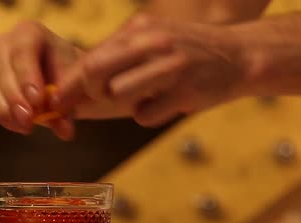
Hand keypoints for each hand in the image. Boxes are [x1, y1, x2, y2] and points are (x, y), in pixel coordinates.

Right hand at [0, 21, 80, 139]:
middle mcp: (7, 42)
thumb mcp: (78, 86)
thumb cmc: (76, 77)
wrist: (69, 79)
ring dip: (6, 110)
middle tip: (29, 120)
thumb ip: (70, 104)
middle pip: (5, 69)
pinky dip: (3, 115)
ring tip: (26, 128)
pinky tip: (19, 127)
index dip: (28, 76)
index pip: (24, 51)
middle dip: (16, 98)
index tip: (36, 100)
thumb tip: (64, 131)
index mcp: (31, 33)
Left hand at [57, 13, 247, 126]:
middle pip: (96, 72)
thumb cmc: (193, 51)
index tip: (59, 101)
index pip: (93, 56)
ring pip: (118, 94)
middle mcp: (153, 43)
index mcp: (141, 29)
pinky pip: (145, 115)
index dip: (71, 83)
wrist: (242, 56)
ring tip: (147, 97)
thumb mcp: (158, 38)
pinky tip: (168, 104)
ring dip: (125, 103)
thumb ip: (124, 54)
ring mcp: (170, 67)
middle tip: (99, 101)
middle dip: (89, 93)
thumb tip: (83, 82)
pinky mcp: (185, 92)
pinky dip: (150, 115)